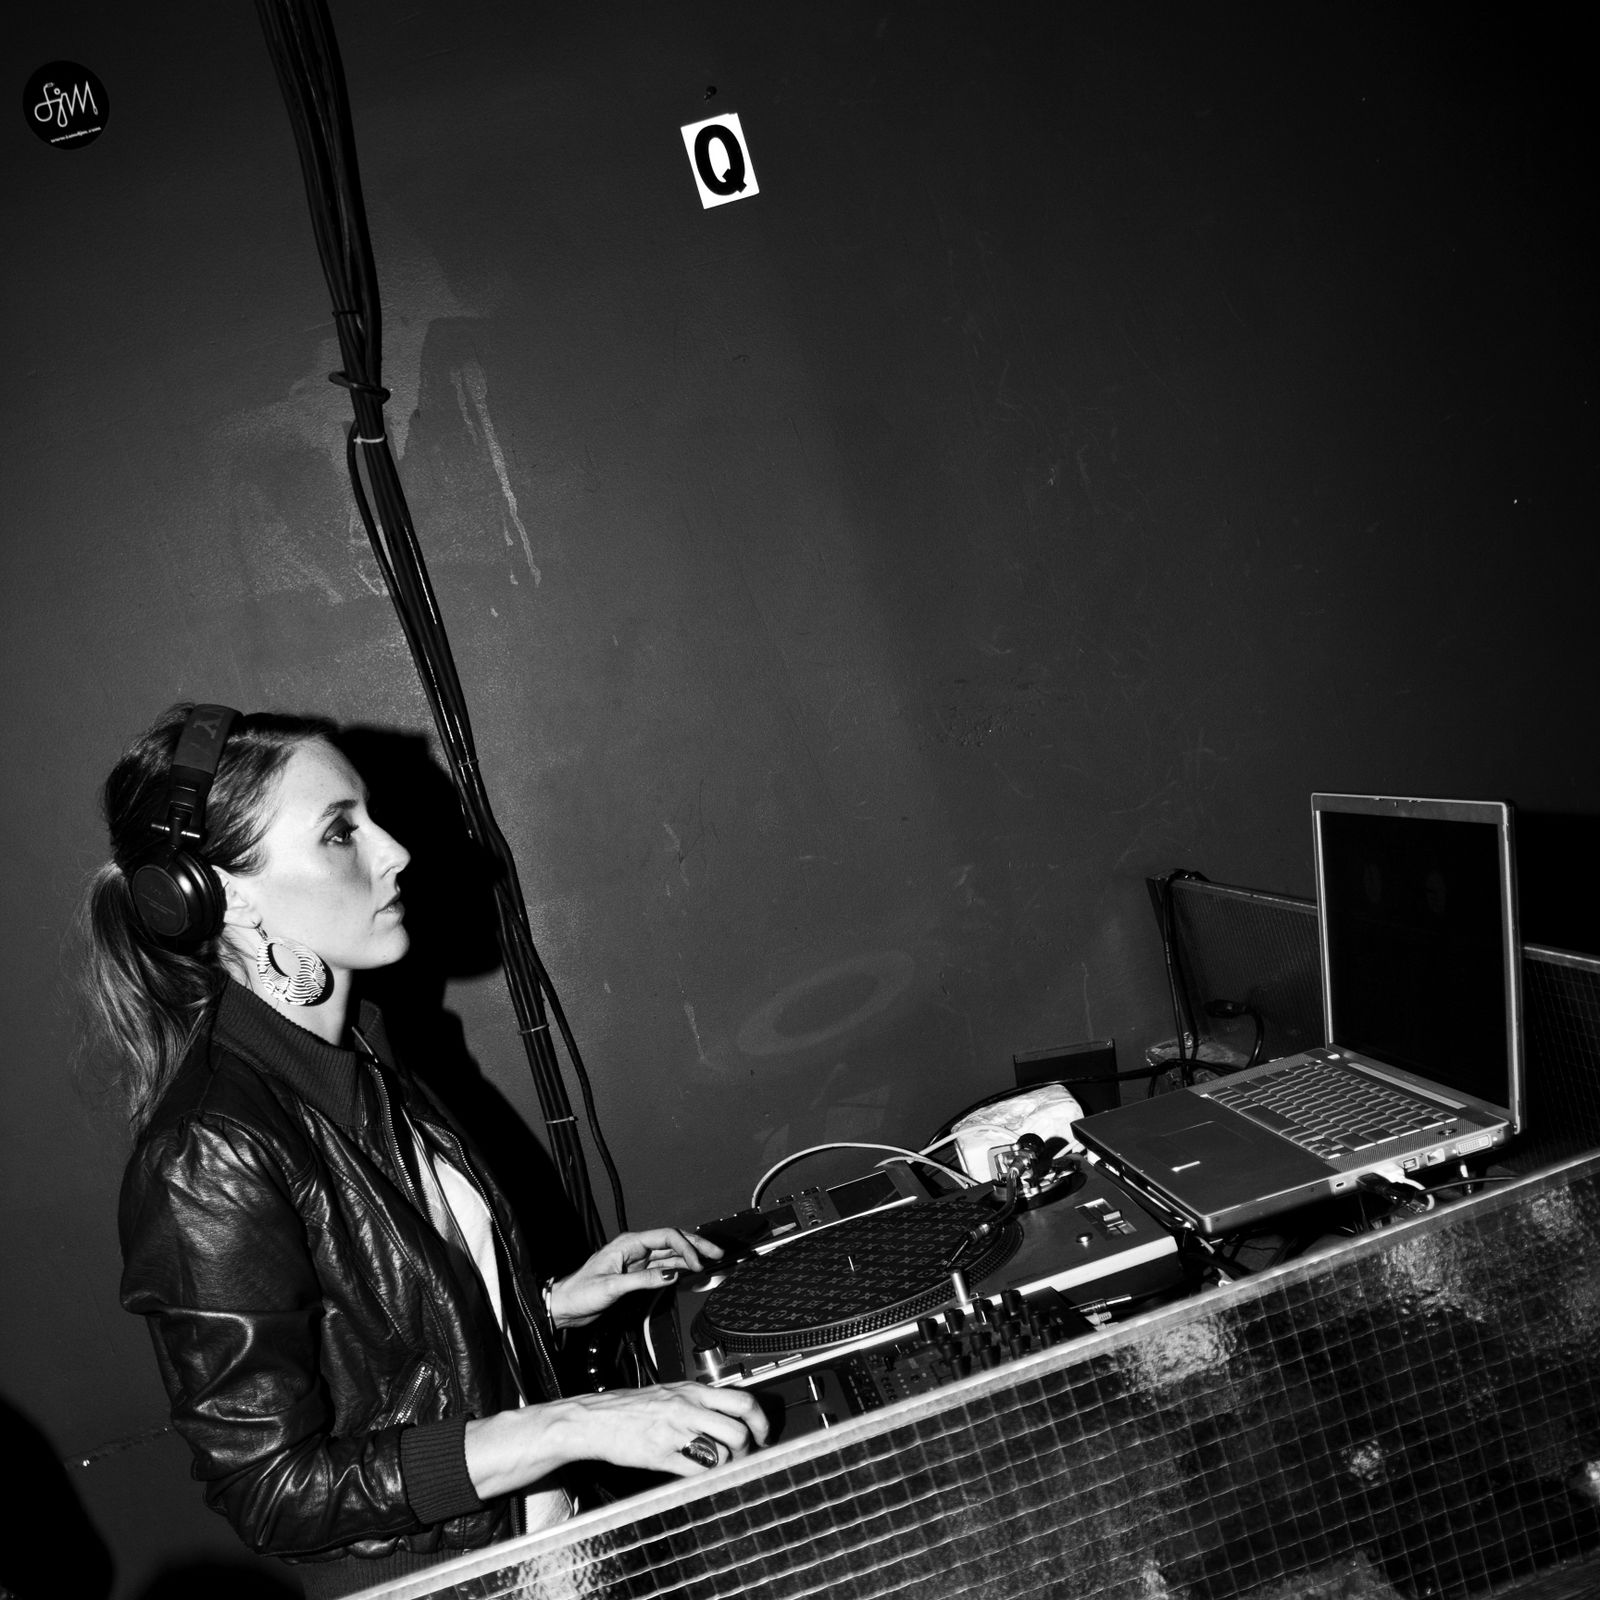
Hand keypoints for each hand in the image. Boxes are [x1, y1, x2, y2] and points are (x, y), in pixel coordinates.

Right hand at [465, 1383, 767, 1497]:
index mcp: (692, 1390)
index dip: (760, 1420)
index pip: (741, 1399)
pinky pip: (697, 1471)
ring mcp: (677, 1432)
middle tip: (750, 1454)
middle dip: (752, 1445)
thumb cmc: (630, 1407)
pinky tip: (703, 1476)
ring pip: (724, 1450)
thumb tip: (726, 1416)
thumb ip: (697, 1402)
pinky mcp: (663, 1455)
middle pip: (740, 1426)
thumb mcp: (669, 1392)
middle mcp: (689, 1407)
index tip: (763, 1434)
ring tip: (725, 1466)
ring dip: (731, 1463)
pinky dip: (707, 1477)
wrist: (594, 1419)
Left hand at [547, 1228, 722, 1327]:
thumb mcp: (611, 1287)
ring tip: (710, 1261)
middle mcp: (635, 1249)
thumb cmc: (579, 1293)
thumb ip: (643, 1280)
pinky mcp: (637, 1275)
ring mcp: (637, 1262)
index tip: (697, 1263)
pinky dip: (679, 1268)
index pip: (666, 1237)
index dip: (685, 1247)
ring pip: (670, 1254)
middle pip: (672, 1241)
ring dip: (690, 1257)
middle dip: (696, 1245)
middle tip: (716, 1253)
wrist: (565, 1306)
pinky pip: (663, 1268)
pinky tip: (690, 1271)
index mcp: (628, 1244)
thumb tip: (671, 1274)